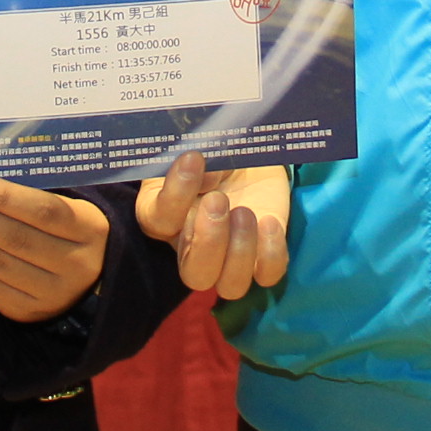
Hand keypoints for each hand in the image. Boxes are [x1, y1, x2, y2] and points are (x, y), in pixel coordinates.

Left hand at [0, 175, 112, 324]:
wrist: (86, 279)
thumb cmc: (66, 229)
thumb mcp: (68, 207)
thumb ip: (31, 196)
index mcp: (90, 230)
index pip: (46, 213)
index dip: (7, 198)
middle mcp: (76, 265)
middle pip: (15, 239)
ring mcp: (50, 293)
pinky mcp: (25, 310)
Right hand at [134, 152, 290, 298]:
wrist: (247, 152)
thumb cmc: (213, 149)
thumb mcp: (200, 145)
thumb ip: (195, 156)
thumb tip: (203, 169)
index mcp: (163, 215)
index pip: (159, 220)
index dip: (176, 193)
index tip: (195, 158)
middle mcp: (192, 246)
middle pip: (195, 274)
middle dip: (209, 241)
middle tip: (219, 200)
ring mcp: (230, 257)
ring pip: (231, 285)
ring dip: (240, 251)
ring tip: (246, 212)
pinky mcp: (263, 254)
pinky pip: (267, 275)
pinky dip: (271, 254)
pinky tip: (270, 222)